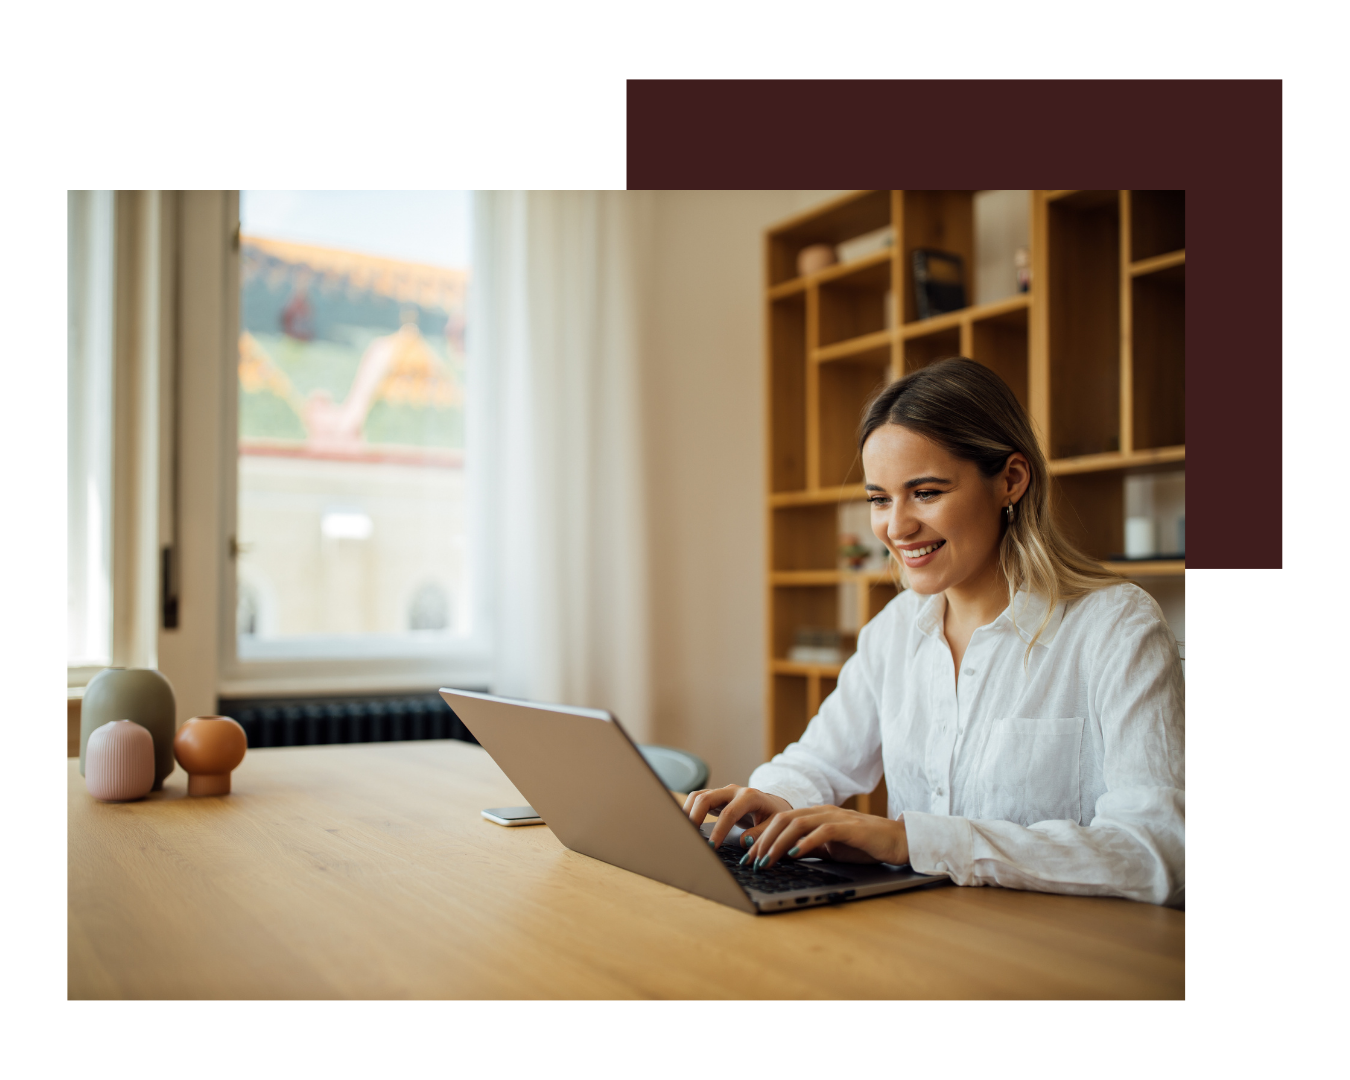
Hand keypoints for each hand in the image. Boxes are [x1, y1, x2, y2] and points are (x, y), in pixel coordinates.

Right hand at [683, 785, 792, 849]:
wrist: (773, 804)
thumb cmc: (774, 815)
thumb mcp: (774, 825)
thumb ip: (761, 834)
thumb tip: (744, 842)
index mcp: (750, 797)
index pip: (729, 813)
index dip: (719, 830)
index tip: (711, 847)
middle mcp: (733, 791)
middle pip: (706, 798)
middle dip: (695, 817)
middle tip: (690, 838)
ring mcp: (722, 793)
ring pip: (698, 797)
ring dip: (688, 813)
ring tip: (684, 832)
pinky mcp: (715, 798)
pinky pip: (698, 800)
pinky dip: (689, 811)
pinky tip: (687, 827)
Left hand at [743, 805, 908, 868]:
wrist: (897, 841)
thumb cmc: (863, 846)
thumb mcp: (829, 849)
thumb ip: (807, 849)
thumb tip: (780, 858)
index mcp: (815, 815)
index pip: (780, 821)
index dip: (761, 836)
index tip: (746, 855)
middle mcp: (822, 812)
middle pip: (783, 820)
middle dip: (763, 840)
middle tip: (750, 860)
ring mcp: (836, 817)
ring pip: (798, 824)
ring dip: (778, 843)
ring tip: (766, 860)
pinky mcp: (851, 827)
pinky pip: (824, 831)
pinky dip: (807, 841)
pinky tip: (795, 853)